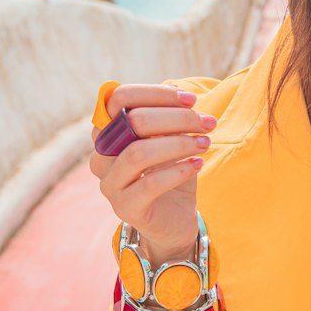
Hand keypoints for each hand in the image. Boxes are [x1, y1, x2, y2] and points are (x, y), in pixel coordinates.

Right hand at [88, 83, 217, 262]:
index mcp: (108, 133)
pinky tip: (198, 164)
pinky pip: (150, 184)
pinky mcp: (125, 208)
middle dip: (176, 118)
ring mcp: (110, 184)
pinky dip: (179, 171)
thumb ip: (169, 118)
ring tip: (205, 143)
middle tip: (208, 123)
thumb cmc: (172, 173)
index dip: (156, 94)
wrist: (174, 220)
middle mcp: (102, 156)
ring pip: (139, 153)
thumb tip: (177, 90)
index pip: (119, 99)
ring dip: (178, 144)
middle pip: (131, 122)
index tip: (192, 100)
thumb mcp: (172, 140)